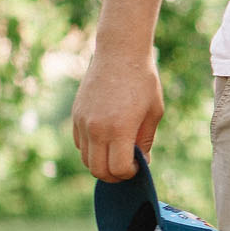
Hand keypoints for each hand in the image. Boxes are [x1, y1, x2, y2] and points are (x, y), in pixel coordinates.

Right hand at [71, 50, 162, 181]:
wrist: (120, 54)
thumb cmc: (143, 82)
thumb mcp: (153, 113)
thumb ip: (145, 141)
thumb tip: (141, 163)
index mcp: (119, 129)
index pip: (117, 169)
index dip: (129, 174)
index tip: (138, 166)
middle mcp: (96, 128)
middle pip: (98, 170)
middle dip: (114, 176)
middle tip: (128, 169)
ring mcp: (82, 122)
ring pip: (85, 159)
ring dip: (102, 163)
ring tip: (119, 154)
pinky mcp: (75, 115)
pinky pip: (80, 144)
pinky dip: (92, 150)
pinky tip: (108, 140)